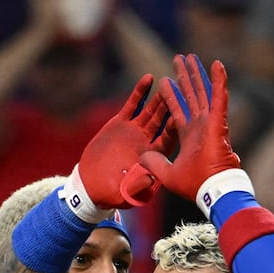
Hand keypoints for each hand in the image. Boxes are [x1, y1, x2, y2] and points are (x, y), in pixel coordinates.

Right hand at [76, 73, 174, 208]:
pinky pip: (133, 104)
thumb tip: (149, 179)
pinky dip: (140, 92)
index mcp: (153, 157)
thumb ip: (138, 185)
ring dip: (159, 97)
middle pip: (162, 122)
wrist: (92, 184)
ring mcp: (136, 130)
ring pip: (151, 110)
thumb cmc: (112, 193)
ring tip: (167, 81)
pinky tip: (148, 79)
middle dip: (170, 107)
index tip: (181, 116)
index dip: (173, 129)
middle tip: (180, 91)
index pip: (168, 141)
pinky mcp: (121, 122)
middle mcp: (147, 141)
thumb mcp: (126, 192)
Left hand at [139, 55, 239, 201]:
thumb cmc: (193, 186)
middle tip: (179, 60)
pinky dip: (219, 81)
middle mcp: (200, 128)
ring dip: (196, 74)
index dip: (171, 97)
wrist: (211, 191)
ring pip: (202, 92)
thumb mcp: (167, 175)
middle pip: (190, 97)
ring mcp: (209, 123)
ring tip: (191, 57)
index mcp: (188, 138)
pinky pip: (219, 97)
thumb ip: (154, 164)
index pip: (178, 111)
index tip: (166, 81)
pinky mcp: (218, 121)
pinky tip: (217, 64)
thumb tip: (142, 156)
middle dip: (184, 79)